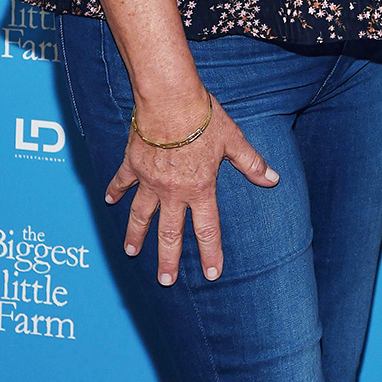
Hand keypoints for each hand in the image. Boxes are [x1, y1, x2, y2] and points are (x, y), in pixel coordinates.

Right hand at [105, 93, 278, 283]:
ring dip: (135, 234)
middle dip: (168, 259)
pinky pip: (122, 181)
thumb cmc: (204, 117)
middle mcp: (172, 191)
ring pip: (140, 214)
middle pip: (169, 232)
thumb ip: (251, 162)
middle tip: (165, 281)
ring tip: (129, 252)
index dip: (210, 252)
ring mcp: (149, 180)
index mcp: (199, 188)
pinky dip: (115, 191)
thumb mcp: (233, 140)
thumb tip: (272, 179)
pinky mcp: (133, 163)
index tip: (211, 273)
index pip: (207, 228)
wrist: (169, 99)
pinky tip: (108, 201)